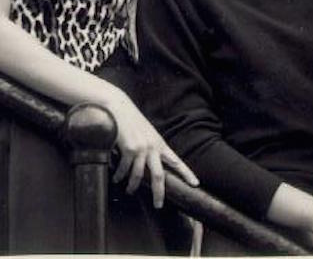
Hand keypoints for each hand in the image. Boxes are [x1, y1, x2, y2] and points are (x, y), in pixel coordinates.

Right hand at [105, 92, 197, 207]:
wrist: (120, 109)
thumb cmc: (133, 121)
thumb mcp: (148, 134)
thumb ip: (152, 148)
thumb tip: (150, 165)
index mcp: (160, 144)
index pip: (177, 161)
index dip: (187, 173)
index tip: (195, 184)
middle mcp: (153, 148)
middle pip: (159, 176)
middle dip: (158, 193)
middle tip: (158, 204)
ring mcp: (141, 149)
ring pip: (138, 176)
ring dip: (132, 186)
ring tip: (129, 191)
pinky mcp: (129, 149)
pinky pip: (124, 169)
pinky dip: (120, 176)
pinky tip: (116, 178)